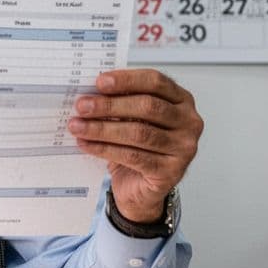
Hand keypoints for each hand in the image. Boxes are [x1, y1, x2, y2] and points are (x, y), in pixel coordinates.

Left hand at [68, 69, 202, 223]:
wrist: (141, 187)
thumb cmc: (137, 146)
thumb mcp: (131, 118)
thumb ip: (120, 102)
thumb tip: (91, 92)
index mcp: (181, 100)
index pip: (156, 82)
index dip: (127, 80)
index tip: (100, 82)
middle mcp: (189, 122)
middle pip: (148, 106)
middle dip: (109, 105)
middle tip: (82, 106)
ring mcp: (184, 148)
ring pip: (138, 133)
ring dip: (102, 128)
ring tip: (77, 126)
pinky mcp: (170, 171)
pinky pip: (133, 156)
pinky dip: (105, 149)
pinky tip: (87, 144)